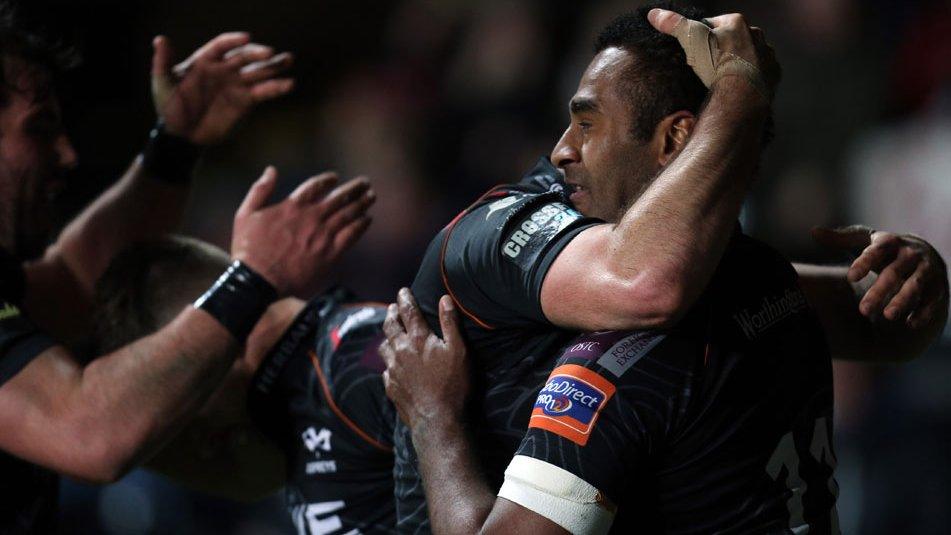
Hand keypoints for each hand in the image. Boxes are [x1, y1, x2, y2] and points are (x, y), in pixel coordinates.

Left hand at [152, 33, 293, 144]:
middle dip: (258, 54)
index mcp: (205, 61)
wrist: (182, 136)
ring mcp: (236, 85)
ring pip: (257, 72)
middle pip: (244, 57)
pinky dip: (276, 88)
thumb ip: (162, 61)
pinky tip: (288, 84)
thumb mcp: (162, 83)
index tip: (247, 39)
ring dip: (273, 66)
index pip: (222, 46)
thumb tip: (160, 39)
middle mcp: (224, 69)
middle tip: (270, 53)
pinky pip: (263, 92)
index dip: (234, 41)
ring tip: (288, 60)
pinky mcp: (245, 101)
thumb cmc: (169, 107)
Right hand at [231, 167, 373, 296]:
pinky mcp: (330, 254)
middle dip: (354, 189)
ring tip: (371, 196)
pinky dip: (361, 225)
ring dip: (362, 203)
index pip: (316, 186)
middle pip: (339, 197)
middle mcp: (311, 218)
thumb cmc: (248, 249)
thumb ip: (260, 190)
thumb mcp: (245, 213)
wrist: (258, 280)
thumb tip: (271, 170)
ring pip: (348, 214)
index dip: (328, 180)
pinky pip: (351, 235)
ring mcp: (322, 235)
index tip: (336, 178)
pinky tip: (367, 219)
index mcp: (292, 206)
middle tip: (364, 183)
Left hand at [379, 290, 468, 429]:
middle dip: (392, 314)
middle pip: (390, 326)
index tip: (403, 290)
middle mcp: (401, 351)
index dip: (405, 298)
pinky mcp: (391, 386)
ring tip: (390, 334)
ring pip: (384, 347)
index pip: (408, 311)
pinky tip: (393, 365)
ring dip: (387, 337)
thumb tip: (444, 299)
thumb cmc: (453, 384)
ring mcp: (393, 369)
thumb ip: (450, 323)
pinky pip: (386, 369)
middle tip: (393, 307)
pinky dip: (389, 362)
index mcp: (418, 339)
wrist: (437, 419)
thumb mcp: (459, 350)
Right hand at [647, 8, 779, 101]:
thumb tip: (653, 13)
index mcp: (737, 22)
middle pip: (735, 38)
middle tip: (709, 64)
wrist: (741, 94)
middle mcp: (757, 35)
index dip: (703, 35)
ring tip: (724, 76)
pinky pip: (761, 72)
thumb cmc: (716, 63)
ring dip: (739, 62)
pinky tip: (739, 86)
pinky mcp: (774, 74)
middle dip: (723, 48)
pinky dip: (751, 76)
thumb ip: (675, 25)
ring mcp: (767, 55)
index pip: (716, 23)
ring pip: (750, 54)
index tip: (696, 49)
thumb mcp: (691, 40)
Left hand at [813, 225, 948, 327]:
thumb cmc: (884, 250)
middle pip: (894, 273)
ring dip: (903, 301)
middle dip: (879, 291)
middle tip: (863, 310)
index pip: (876, 251)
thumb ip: (841, 238)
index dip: (864, 263)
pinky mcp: (938, 286)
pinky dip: (923, 312)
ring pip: (915, 286)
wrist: (923, 254)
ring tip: (887, 316)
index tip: (850, 278)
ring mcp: (927, 270)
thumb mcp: (865, 241)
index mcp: (891, 241)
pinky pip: (932, 300)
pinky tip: (910, 324)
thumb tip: (813, 231)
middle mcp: (911, 254)